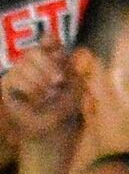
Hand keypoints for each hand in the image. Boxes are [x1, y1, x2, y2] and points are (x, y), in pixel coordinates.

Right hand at [0, 45, 76, 166]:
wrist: (53, 133)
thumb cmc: (67, 111)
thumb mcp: (76, 88)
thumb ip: (70, 66)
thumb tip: (66, 47)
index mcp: (52, 62)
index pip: (47, 43)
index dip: (49, 40)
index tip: (53, 41)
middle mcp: (33, 65)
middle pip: (33, 52)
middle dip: (47, 65)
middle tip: (58, 82)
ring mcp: (18, 74)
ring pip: (23, 65)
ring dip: (40, 82)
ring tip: (48, 97)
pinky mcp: (7, 86)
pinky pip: (15, 79)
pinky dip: (29, 90)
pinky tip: (35, 101)